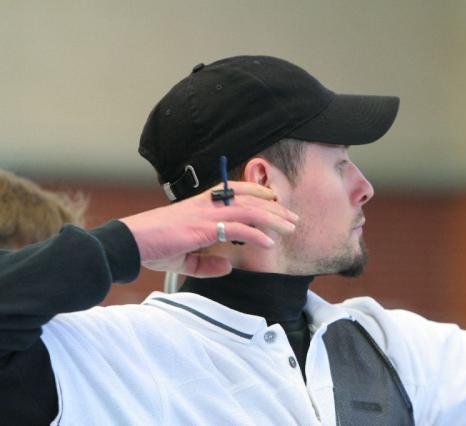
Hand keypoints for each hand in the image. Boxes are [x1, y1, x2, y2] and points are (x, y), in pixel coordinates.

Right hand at [119, 181, 297, 276]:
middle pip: (250, 199)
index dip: (259, 192)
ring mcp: (206, 214)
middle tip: (293, 217)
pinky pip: (237, 227)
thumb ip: (207, 263)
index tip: (276, 200)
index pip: (237, 190)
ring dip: (273, 218)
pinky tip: (269, 242)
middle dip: (275, 207)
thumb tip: (229, 267)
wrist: (131, 242)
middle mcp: (207, 204)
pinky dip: (256, 234)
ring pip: (249, 210)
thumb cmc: (153, 245)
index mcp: (203, 204)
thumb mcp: (185, 257)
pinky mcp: (203, 227)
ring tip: (290, 227)